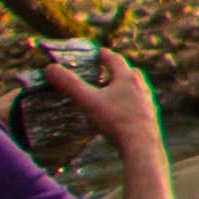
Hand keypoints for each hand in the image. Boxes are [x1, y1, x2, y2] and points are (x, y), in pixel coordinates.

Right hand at [56, 44, 169, 171]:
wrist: (142, 146)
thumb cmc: (116, 121)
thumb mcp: (88, 101)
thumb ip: (69, 85)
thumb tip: (49, 68)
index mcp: (127, 78)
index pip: (114, 59)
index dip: (102, 54)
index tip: (94, 52)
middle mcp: (141, 86)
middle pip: (128, 72)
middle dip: (115, 70)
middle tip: (101, 73)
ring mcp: (148, 101)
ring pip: (135, 88)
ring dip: (122, 87)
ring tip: (109, 93)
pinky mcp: (150, 116)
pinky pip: (138, 103)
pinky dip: (128, 102)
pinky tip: (120, 112)